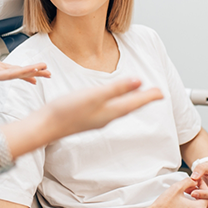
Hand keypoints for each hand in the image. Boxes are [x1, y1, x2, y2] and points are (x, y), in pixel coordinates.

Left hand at [0, 43, 50, 83]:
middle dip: (34, 73)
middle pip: (19, 72)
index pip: (12, 69)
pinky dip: (24, 72)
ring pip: (18, 74)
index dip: (25, 70)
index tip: (37, 72)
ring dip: (33, 72)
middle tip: (49, 74)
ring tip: (47, 71)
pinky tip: (34, 70)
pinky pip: (12, 74)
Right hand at [45, 78, 162, 137]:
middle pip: (130, 107)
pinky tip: (112, 101)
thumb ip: (117, 89)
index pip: (135, 103)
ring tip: (138, 96)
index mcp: (111, 111)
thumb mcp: (94, 96)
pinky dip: (117, 103)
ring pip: (120, 109)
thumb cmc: (67, 111)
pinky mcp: (87, 118)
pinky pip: (109, 110)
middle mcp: (106, 117)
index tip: (162, 93)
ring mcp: (97, 119)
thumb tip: (139, 81)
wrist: (45, 127)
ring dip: (131, 102)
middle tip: (155, 94)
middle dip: (143, 100)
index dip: (149, 96)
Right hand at [141, 178, 207, 207]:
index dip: (202, 186)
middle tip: (192, 188)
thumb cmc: (164, 205)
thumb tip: (195, 180)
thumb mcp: (176, 188)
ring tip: (188, 196)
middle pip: (206, 204)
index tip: (195, 181)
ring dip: (197, 202)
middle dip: (200, 194)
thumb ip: (188, 181)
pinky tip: (184, 205)